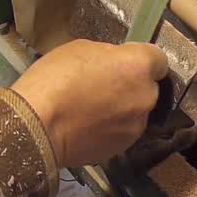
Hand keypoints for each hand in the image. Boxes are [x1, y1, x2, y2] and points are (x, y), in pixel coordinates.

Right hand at [12, 40, 167, 166]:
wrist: (38, 126)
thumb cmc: (56, 79)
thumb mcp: (82, 49)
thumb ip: (109, 57)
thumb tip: (115, 65)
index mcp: (139, 66)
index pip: (158, 60)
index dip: (142, 60)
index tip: (125, 63)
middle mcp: (146, 97)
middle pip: (148, 88)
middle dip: (132, 86)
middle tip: (104, 86)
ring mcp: (137, 125)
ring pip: (137, 112)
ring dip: (123, 109)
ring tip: (93, 110)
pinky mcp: (124, 147)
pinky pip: (123, 131)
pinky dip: (111, 128)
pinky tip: (88, 127)